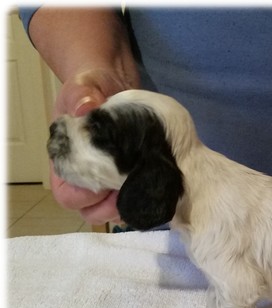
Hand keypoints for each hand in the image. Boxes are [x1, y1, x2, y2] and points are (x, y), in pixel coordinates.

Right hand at [50, 69, 132, 223]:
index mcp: (66, 162)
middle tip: (133, 186)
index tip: (107, 181)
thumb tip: (87, 107)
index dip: (86, 196)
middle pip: (93, 211)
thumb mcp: (84, 86)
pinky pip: (135, 200)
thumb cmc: (91, 88)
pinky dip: (145, 196)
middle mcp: (86, 177)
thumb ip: (82, 95)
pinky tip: (156, 181)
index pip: (68, 196)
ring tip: (146, 184)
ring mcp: (110, 181)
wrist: (113, 83)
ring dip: (131, 203)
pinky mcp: (131, 178)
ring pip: (115, 210)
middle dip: (113, 206)